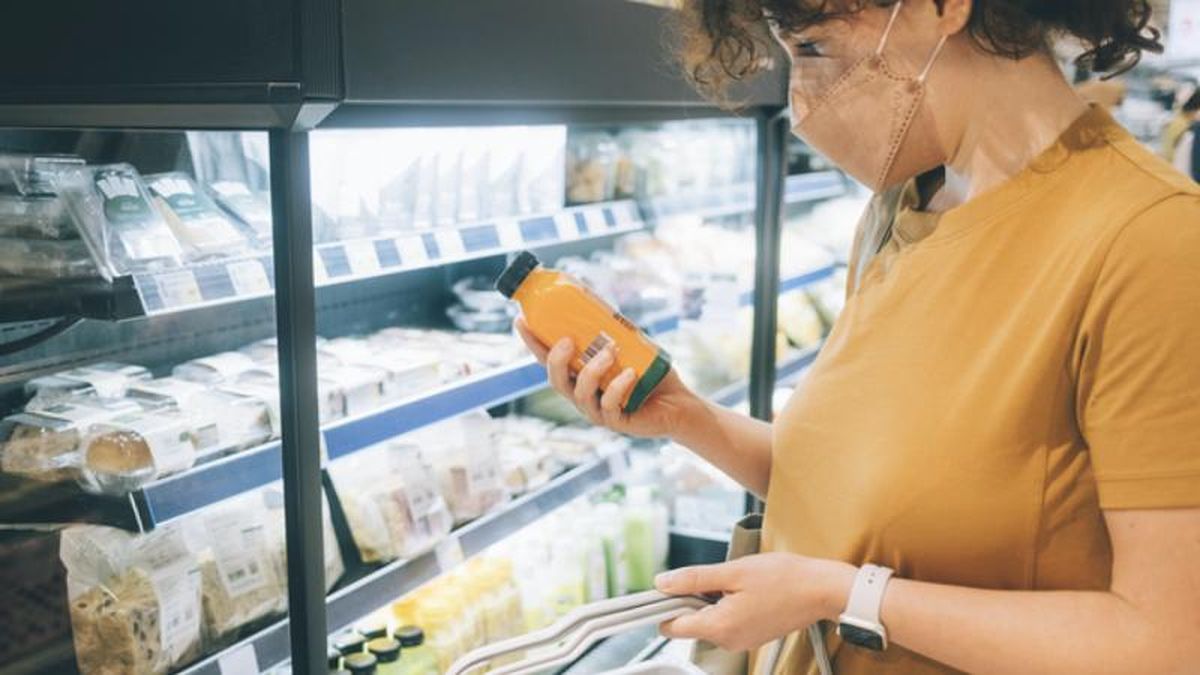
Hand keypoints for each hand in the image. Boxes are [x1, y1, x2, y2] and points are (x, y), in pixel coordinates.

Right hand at [515, 316, 700, 439]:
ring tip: (609, 351)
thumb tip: (598, 298)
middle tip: (568, 340)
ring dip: (591, 370)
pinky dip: (617, 387)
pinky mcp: (618, 422)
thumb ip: (612, 329)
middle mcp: (583, 396)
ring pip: (581, 393)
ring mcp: (598, 411)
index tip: (521, 321)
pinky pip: (610, 406)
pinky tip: (628, 374)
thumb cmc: (650, 373)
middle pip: (557, 381)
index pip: (548, 361)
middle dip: (556, 360)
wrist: (678, 404)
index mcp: (579, 377)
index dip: (532, 343)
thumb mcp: (629, 346)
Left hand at [654, 553, 856, 651]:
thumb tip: (663, 583)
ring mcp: (740, 641)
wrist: (821, 590)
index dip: (666, 605)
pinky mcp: (751, 636)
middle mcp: (728, 641)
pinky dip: (727, 606)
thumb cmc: (784, 579)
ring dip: (711, 601)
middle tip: (715, 578)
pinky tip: (745, 591)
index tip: (670, 586)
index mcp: (719, 627)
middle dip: (693, 599)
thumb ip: (694, 579)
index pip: (671, 627)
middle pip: (689, 623)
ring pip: (708, 621)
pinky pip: (726, 622)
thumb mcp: (733, 571)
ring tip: (735, 583)